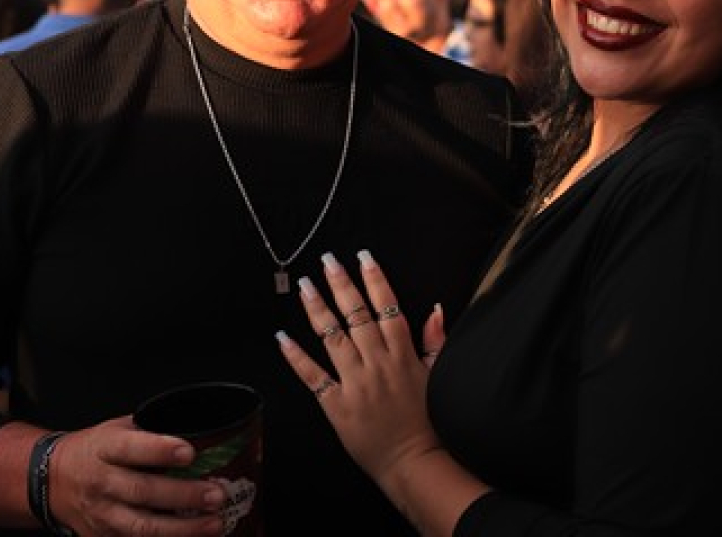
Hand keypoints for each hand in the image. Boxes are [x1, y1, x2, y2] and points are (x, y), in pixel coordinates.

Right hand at [48, 415, 224, 535]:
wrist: (54, 480)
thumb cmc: (97, 450)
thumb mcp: (118, 429)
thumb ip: (152, 430)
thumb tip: (200, 432)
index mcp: (105, 448)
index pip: (131, 448)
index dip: (160, 450)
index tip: (189, 452)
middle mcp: (101, 482)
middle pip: (141, 491)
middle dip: (183, 495)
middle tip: (215, 495)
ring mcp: (102, 514)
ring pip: (141, 526)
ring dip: (182, 529)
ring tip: (214, 524)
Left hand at [277, 250, 442, 483]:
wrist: (414, 462)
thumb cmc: (427, 422)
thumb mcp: (438, 375)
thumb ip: (435, 340)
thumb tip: (435, 309)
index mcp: (403, 355)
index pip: (388, 308)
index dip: (376, 280)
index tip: (364, 258)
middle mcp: (378, 364)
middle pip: (358, 316)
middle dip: (342, 284)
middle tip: (328, 260)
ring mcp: (356, 383)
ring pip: (334, 338)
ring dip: (318, 309)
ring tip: (306, 286)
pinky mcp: (338, 406)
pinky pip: (313, 377)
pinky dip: (297, 357)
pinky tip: (283, 337)